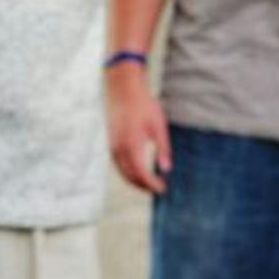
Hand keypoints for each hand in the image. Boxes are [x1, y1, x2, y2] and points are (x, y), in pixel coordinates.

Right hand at [106, 66, 169, 194]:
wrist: (123, 89)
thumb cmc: (144, 106)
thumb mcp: (158, 126)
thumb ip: (163, 149)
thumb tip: (167, 170)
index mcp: (132, 145)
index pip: (141, 174)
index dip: (152, 184)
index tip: (163, 189)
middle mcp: (119, 148)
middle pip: (130, 176)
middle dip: (143, 186)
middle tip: (159, 189)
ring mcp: (113, 145)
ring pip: (122, 171)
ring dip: (135, 180)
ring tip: (149, 183)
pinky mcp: (111, 142)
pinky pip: (118, 164)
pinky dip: (128, 171)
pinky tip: (138, 170)